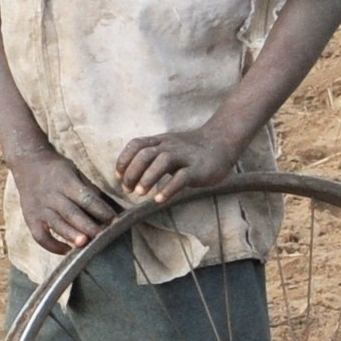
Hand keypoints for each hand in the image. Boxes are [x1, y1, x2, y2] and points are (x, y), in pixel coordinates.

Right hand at [11, 149, 115, 252]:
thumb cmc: (57, 169)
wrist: (27, 162)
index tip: (114, 221)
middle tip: (102, 237)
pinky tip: (66, 250)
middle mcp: (52, 195)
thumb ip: (87, 189)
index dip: (101, 210)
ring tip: (84, 245)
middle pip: (71, 213)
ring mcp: (39, 208)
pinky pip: (40, 236)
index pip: (86, 198)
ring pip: (56, 224)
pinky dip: (52, 245)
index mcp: (66, 182)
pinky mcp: (30, 218)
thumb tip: (105, 210)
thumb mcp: (74, 171)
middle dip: (88, 226)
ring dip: (70, 235)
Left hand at [116, 123, 248, 203]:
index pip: (136, 145)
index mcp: (160, 141)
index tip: (119, 177)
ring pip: (162, 161)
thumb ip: (151, 158)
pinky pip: (181, 177)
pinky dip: (168, 188)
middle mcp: (170, 146)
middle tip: (128, 189)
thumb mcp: (169, 148)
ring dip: (147, 178)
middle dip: (132, 172)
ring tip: (139, 193)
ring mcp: (185, 156)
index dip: (124, 160)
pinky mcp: (198, 169)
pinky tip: (159, 199)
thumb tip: (129, 176)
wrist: (222, 141)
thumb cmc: (190, 150)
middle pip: (145, 154)